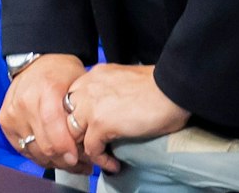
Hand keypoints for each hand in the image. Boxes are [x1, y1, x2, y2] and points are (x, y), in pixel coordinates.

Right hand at [0, 54, 88, 171]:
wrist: (37, 61)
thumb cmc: (60, 73)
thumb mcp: (78, 85)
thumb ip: (82, 112)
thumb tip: (89, 142)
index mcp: (47, 90)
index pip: (55, 132)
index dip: (68, 151)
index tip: (78, 159)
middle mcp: (25, 102)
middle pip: (45, 146)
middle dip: (64, 160)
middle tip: (78, 162)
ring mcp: (12, 112)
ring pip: (34, 151)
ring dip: (52, 160)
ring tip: (67, 160)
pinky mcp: (5, 121)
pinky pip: (22, 149)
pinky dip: (38, 155)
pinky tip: (51, 155)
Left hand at [64, 63, 189, 174]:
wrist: (171, 88)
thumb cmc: (158, 86)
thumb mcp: (123, 81)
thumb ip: (110, 91)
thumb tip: (110, 109)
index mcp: (93, 75)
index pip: (72, 99)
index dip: (79, 117)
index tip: (90, 130)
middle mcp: (87, 87)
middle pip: (67, 115)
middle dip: (77, 133)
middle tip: (92, 147)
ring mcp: (90, 105)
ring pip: (73, 133)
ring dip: (85, 148)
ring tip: (100, 157)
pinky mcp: (99, 123)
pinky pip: (91, 149)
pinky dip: (101, 160)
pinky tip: (114, 165)